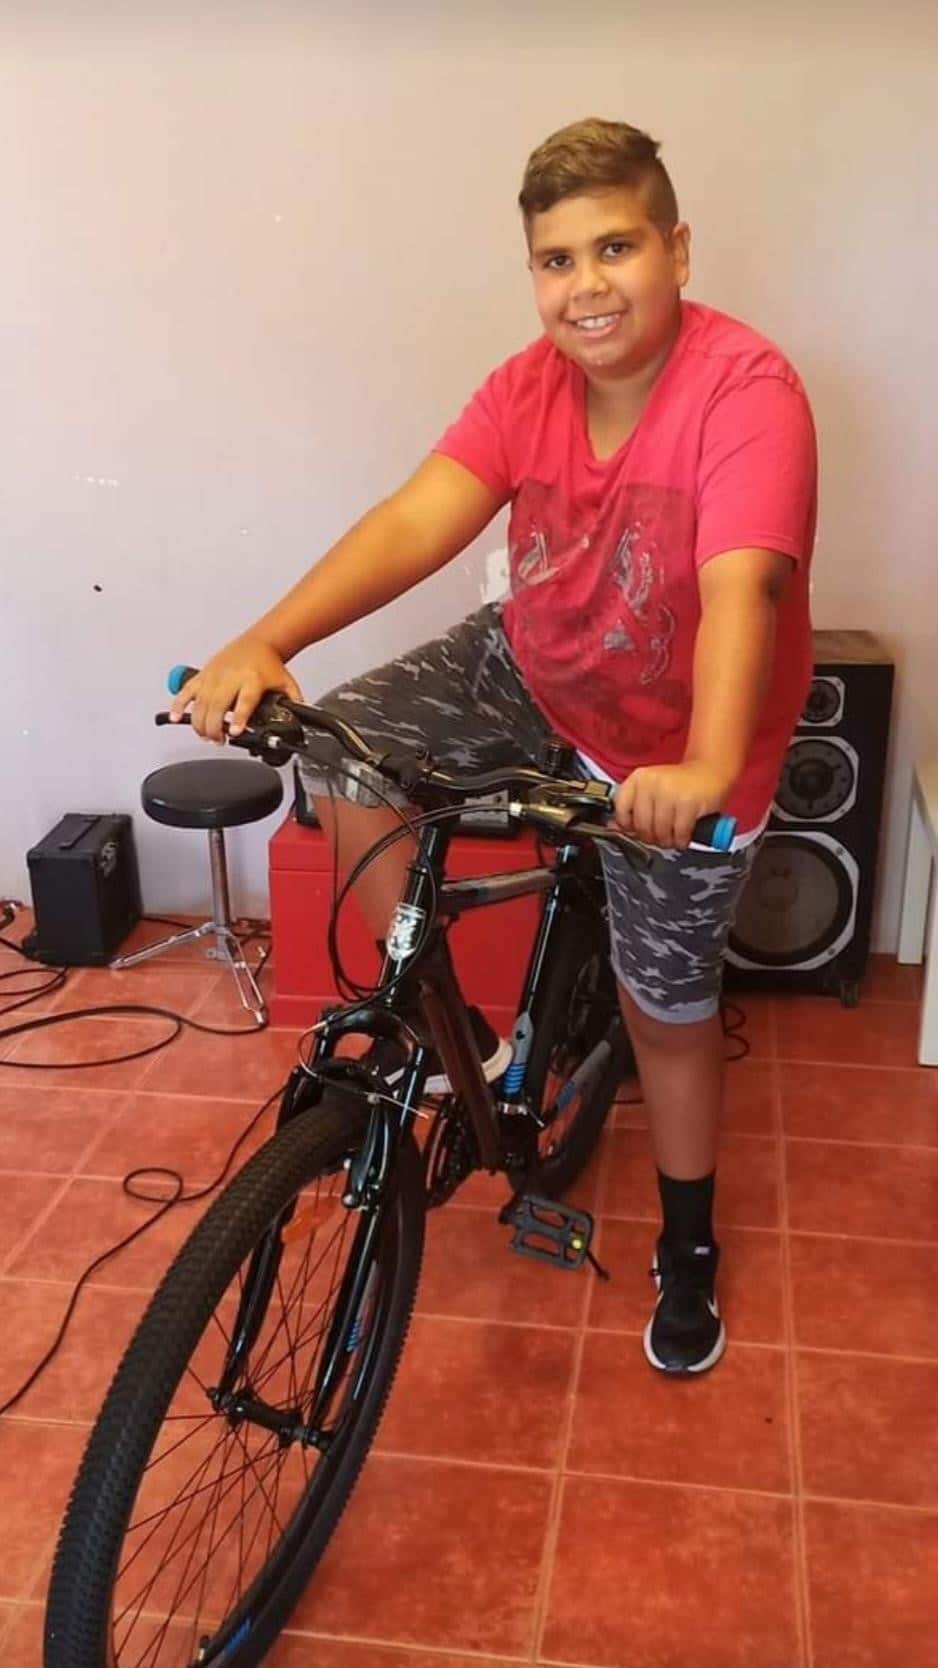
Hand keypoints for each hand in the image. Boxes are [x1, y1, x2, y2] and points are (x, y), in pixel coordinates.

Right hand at [168, 636, 302, 741]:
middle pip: (218, 704)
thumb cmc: (269, 663)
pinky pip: (188, 690)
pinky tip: (176, 717)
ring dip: (199, 722)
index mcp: (253, 679)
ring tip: (205, 735)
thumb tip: (300, 720)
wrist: (260, 641)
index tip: (233, 732)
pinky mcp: (204, 673)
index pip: (244, 701)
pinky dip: (180, 704)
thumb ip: (292, 702)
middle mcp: (231, 676)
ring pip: (201, 701)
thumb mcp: (285, 683)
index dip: (237, 718)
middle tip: (218, 739)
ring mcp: (215, 675)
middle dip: (214, 726)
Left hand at [613, 761, 731, 848]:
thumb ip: (634, 808)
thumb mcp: (653, 790)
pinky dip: (681, 840)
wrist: (712, 770)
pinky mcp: (688, 803)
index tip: (637, 831)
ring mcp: (670, 792)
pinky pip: (678, 833)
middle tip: (661, 838)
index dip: (628, 826)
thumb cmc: (682, 784)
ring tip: (673, 837)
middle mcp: (652, 782)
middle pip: (641, 825)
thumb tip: (613, 828)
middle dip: (651, 838)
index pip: (620, 808)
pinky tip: (684, 837)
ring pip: (659, 831)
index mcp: (639, 777)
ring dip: (667, 841)